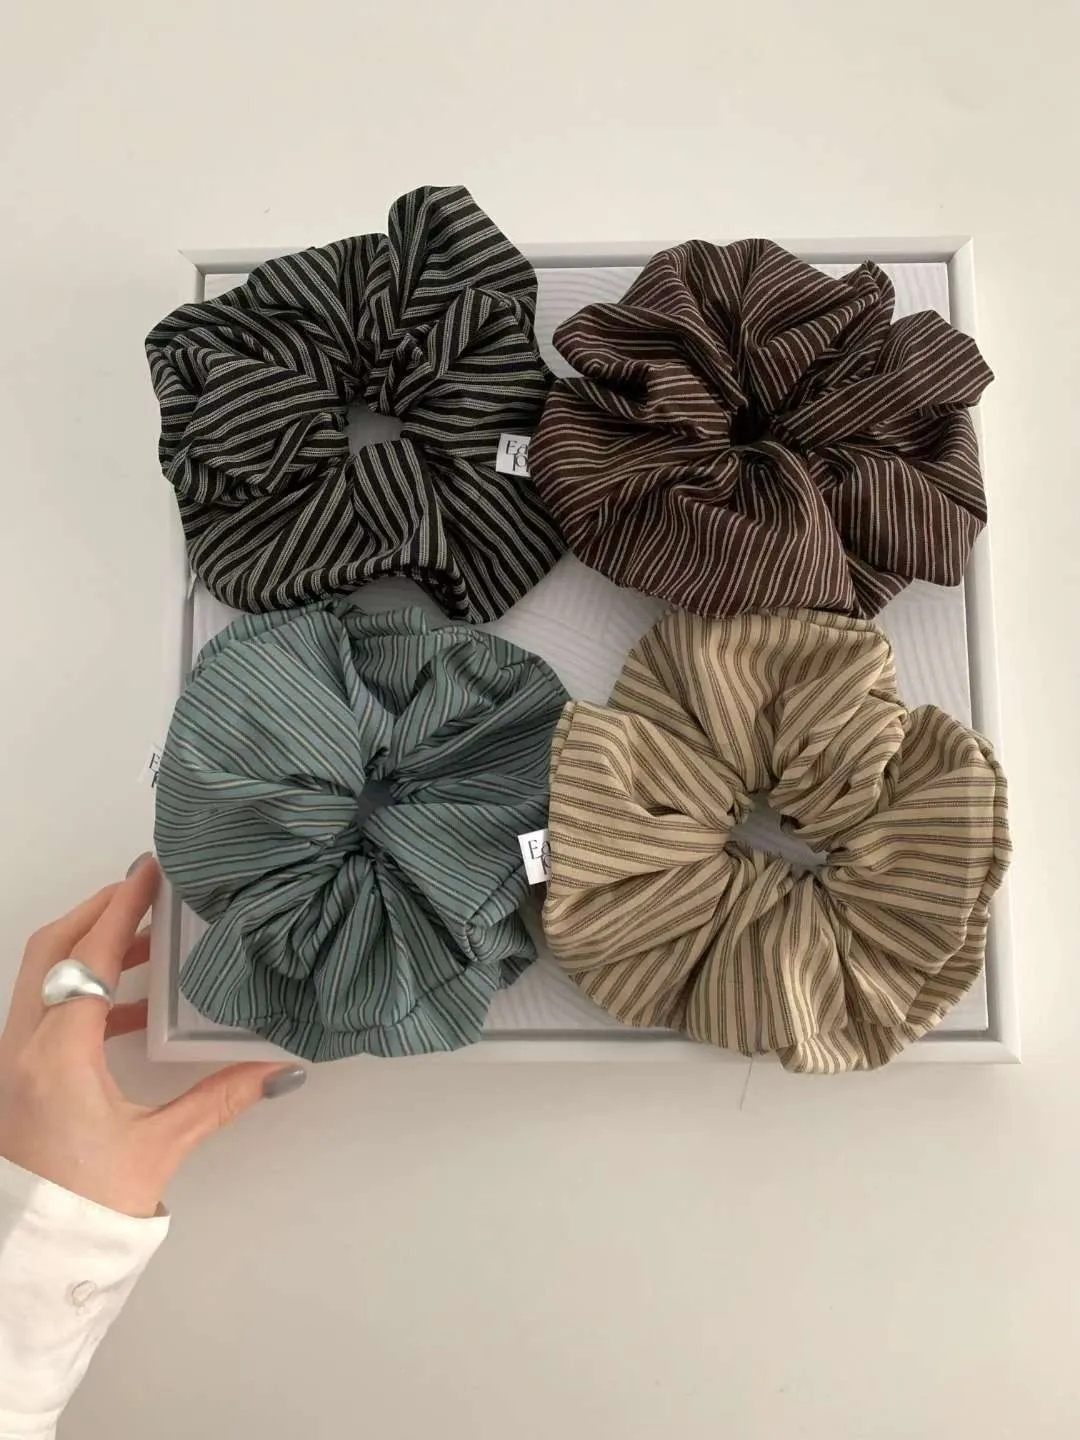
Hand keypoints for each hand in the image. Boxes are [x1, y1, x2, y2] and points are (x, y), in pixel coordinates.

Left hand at [0, 856, 305, 1217]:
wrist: (33, 1256)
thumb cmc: (85, 1207)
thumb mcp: (160, 1146)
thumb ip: (220, 1098)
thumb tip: (277, 1068)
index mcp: (58, 1053)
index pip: (90, 953)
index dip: (124, 906)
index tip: (151, 871)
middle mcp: (24, 1046)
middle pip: (52, 948)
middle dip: (98, 911)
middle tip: (146, 893)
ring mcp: (14, 1060)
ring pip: (45, 975)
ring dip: (91, 949)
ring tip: (149, 944)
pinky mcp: (18, 1077)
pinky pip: (47, 1008)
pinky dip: (84, 990)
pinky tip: (131, 1009)